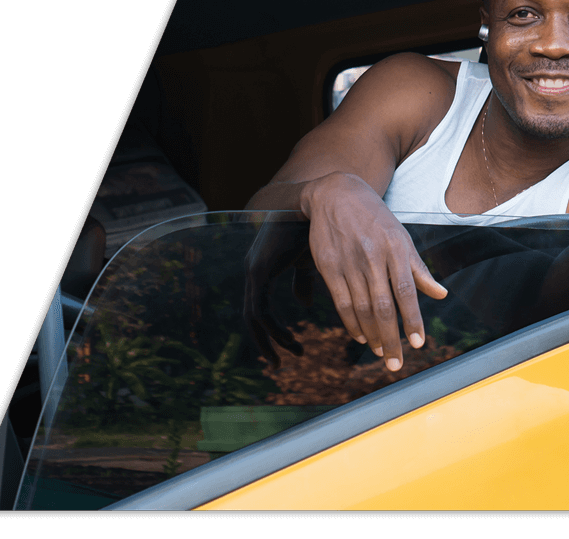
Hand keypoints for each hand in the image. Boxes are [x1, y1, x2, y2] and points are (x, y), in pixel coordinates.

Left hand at [243, 217, 311, 367]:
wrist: (316, 204)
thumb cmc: (317, 229)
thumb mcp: (313, 261)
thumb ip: (303, 281)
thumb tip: (302, 305)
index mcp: (264, 269)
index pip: (260, 309)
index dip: (273, 331)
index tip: (292, 346)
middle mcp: (254, 270)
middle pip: (251, 317)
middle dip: (266, 342)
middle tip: (279, 363)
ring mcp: (254, 271)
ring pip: (253, 318)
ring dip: (271, 341)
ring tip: (292, 354)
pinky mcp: (259, 271)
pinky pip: (259, 311)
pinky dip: (273, 330)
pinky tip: (291, 341)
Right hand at [301, 172, 448, 370]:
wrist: (337, 194)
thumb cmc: (375, 219)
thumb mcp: (401, 238)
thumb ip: (419, 269)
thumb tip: (441, 294)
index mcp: (395, 248)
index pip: (406, 291)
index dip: (412, 319)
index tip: (418, 344)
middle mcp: (372, 256)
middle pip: (382, 306)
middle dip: (390, 338)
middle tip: (396, 363)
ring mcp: (348, 262)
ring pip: (361, 308)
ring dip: (371, 335)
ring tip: (380, 352)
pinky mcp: (328, 266)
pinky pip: (341, 301)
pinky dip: (350, 322)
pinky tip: (360, 336)